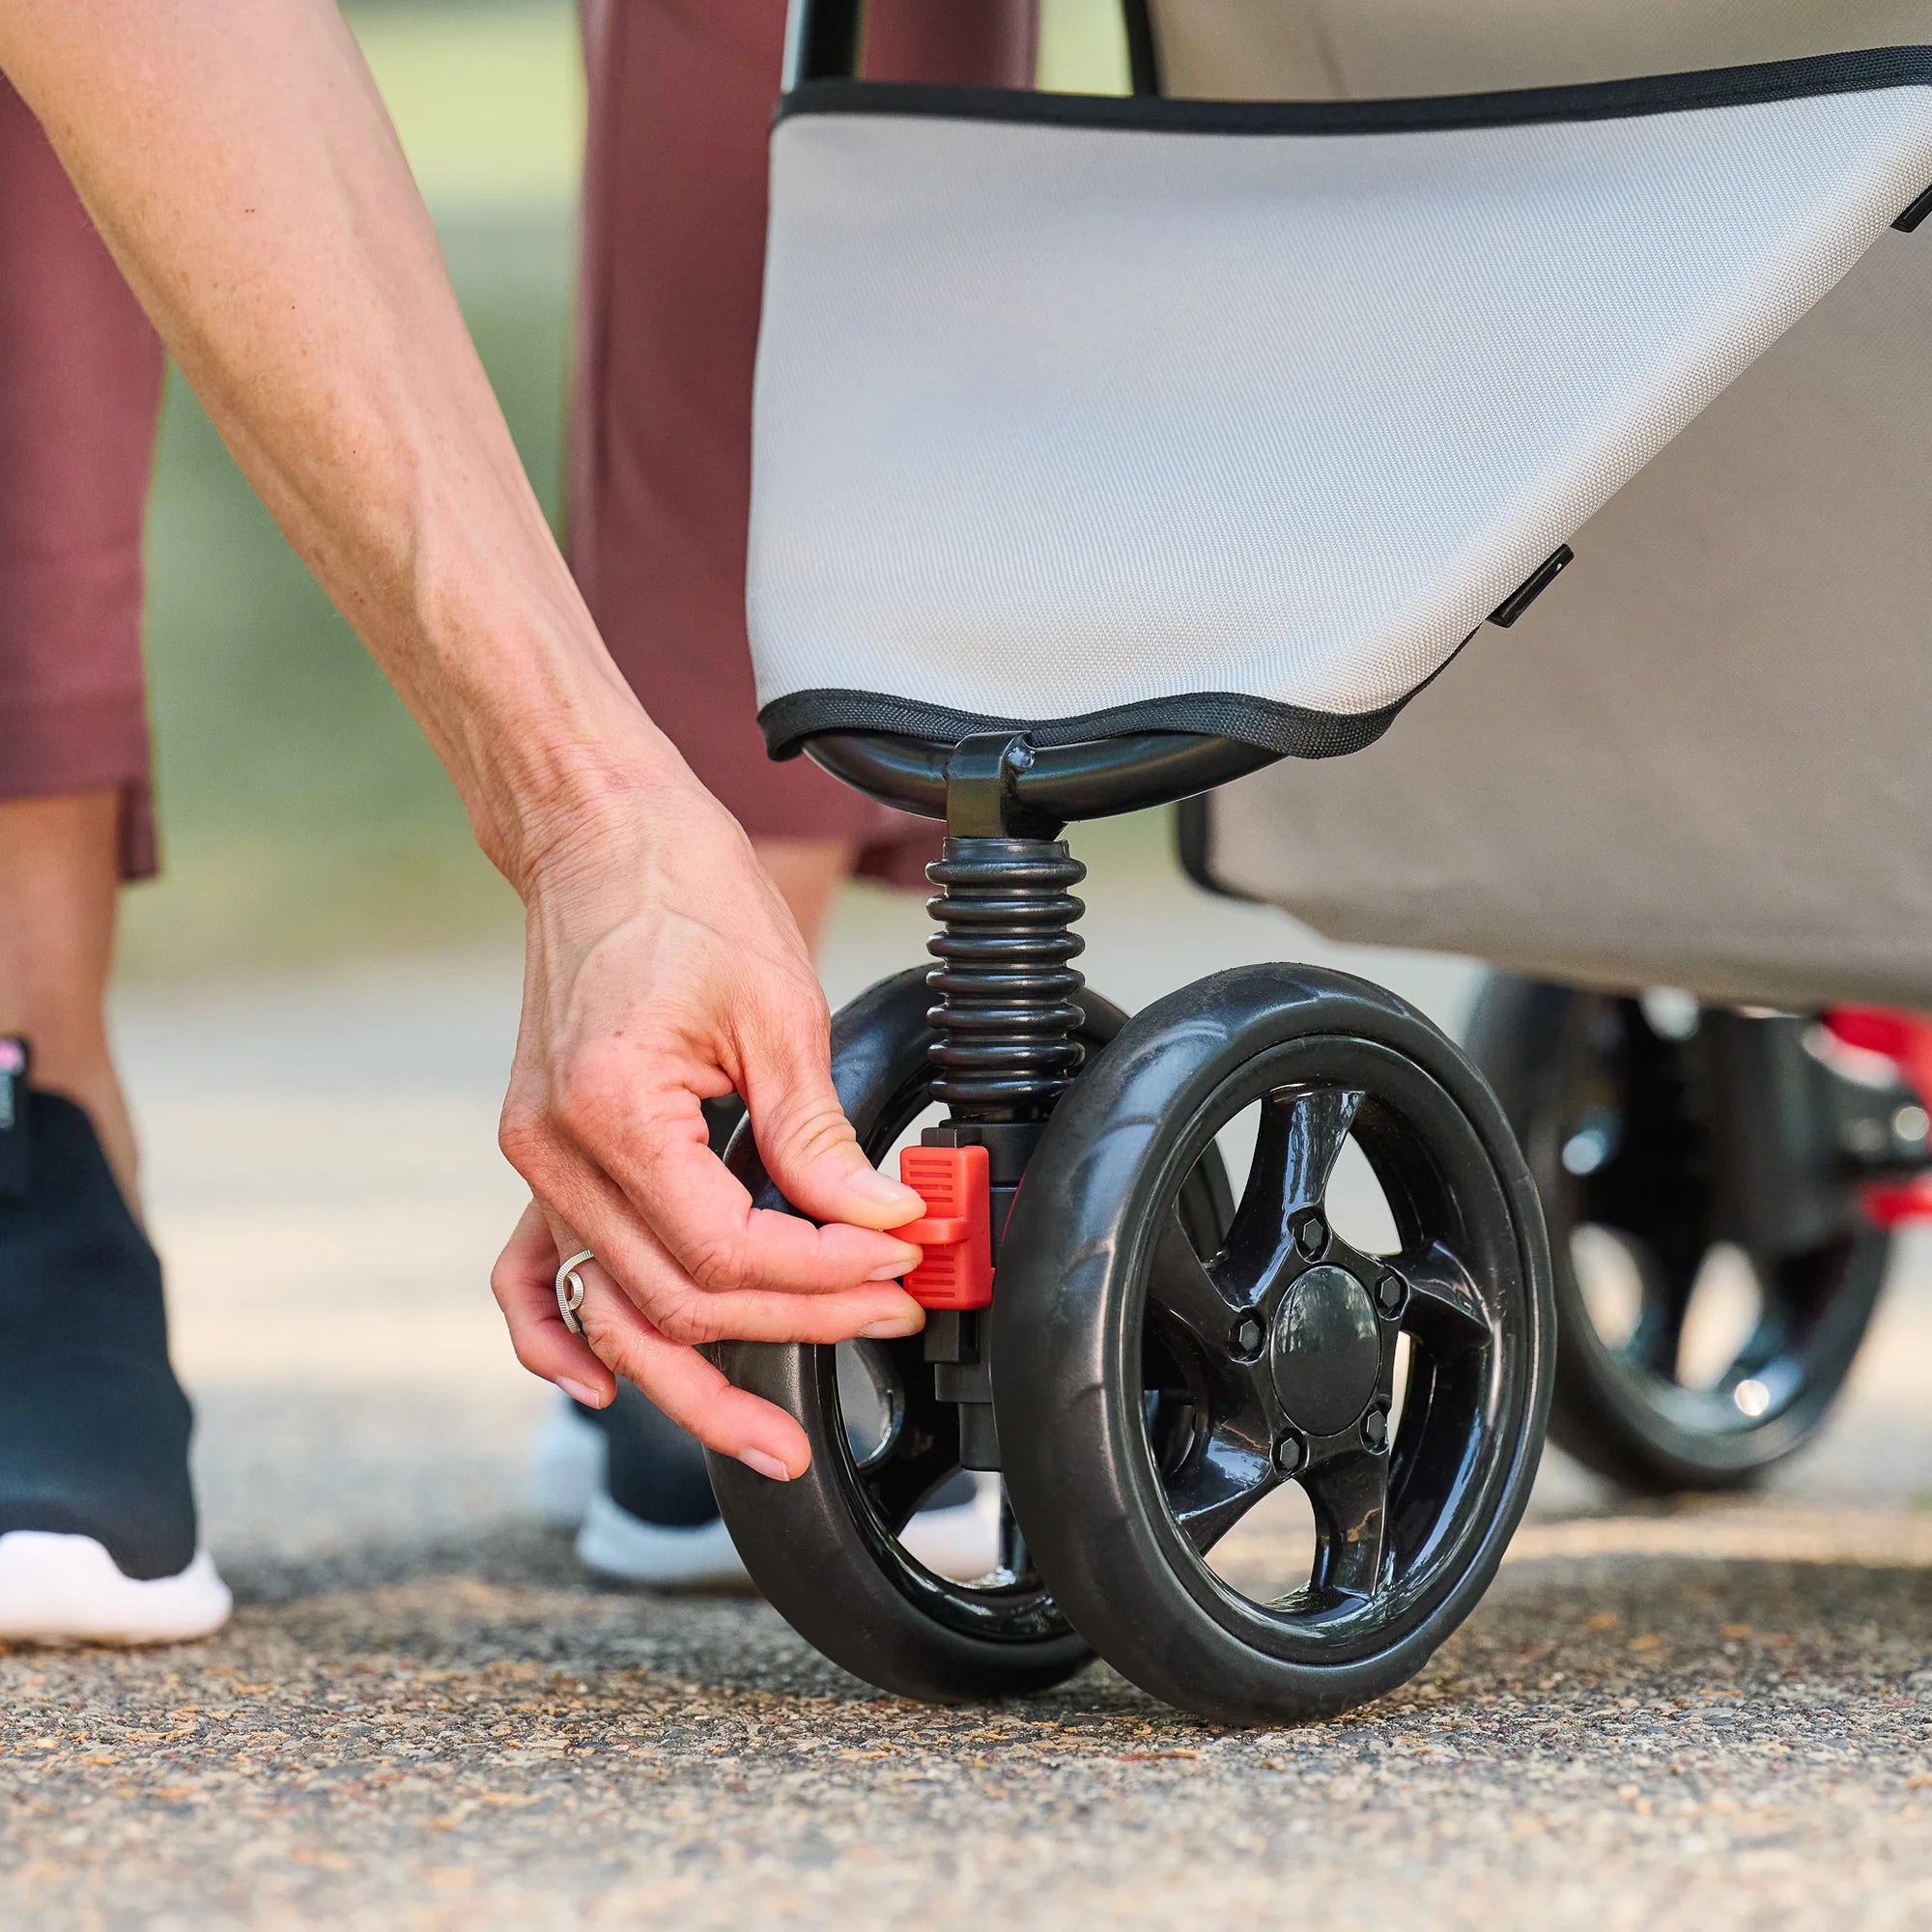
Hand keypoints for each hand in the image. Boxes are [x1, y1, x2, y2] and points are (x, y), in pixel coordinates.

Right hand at [489, 766, 927, 1479]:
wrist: (600, 834)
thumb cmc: (687, 893)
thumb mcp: (776, 1008)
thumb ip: (816, 1134)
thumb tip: (881, 1223)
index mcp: (612, 1108)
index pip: (724, 1249)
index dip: (822, 1275)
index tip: (900, 1265)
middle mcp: (555, 1150)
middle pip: (675, 1298)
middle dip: (793, 1323)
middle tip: (888, 1316)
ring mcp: (534, 1159)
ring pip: (613, 1313)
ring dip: (692, 1384)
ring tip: (771, 1442)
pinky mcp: (541, 1153)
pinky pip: (532, 1274)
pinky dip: (560, 1340)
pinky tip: (602, 1390)